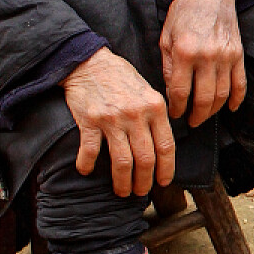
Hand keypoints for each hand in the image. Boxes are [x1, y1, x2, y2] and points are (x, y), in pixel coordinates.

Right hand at [62, 48, 174, 196]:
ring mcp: (113, 119)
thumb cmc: (121, 78)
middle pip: (146, 158)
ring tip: (122, 191)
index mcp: (155, 107)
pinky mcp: (90, 120)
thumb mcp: (148, 91)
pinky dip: (88, 165)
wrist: (90, 61)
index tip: (163, 182)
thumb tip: (163, 145)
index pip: (166, 146)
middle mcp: (136, 115)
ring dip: (123, 181)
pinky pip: (91, 151)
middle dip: (145, 181)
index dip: (166, 169)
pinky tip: (86, 171)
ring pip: (123, 161)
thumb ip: (156, 115)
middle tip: (141, 192)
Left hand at [160, 0, 246, 127]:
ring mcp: (226, 56)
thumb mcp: (166, 37)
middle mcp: (207, 56)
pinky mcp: (238, 54)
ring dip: (214, 110)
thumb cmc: (184, 13)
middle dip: (196, 115)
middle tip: (191, 122)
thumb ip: (169, 66)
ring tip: (205, 116)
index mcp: (184, 52)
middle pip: (203, 98)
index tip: (175, 114)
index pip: (180, 91)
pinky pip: (240, 83)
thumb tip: (173, 92)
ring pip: (222, 94)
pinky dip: (237, 99)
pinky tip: (231, 108)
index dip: (177, 108)